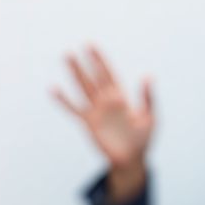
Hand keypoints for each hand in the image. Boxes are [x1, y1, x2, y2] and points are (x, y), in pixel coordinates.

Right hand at [52, 45, 155, 173]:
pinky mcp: (88, 123)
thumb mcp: (150, 117)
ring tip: (66, 59)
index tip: (91, 46)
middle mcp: (106, 101)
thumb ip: (147, 97)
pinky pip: (73, 109)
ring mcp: (96, 111)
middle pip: (93, 78)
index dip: (100, 60)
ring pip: (83, 88)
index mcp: (121, 97)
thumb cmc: (143, 139)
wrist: (131, 159)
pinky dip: (63, 100)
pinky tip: (53, 89)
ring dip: (74, 74)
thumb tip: (147, 75)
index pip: (108, 73)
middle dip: (84, 64)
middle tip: (73, 50)